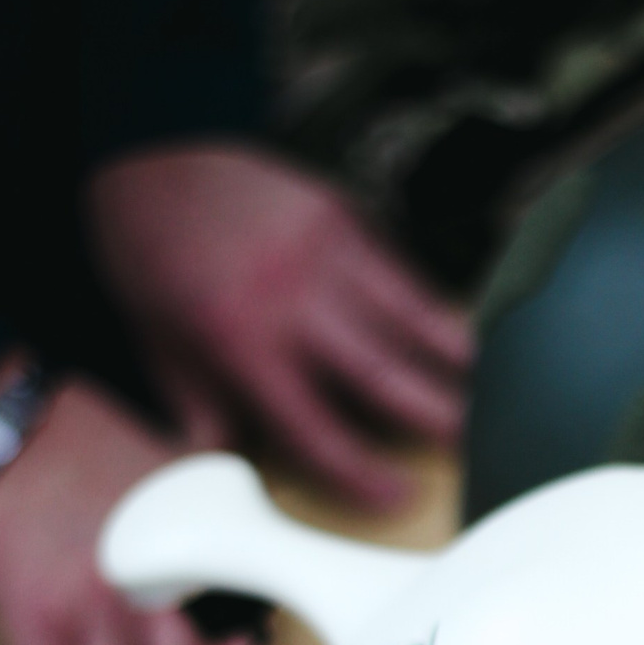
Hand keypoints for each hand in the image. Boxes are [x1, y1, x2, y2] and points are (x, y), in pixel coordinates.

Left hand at [86, 143, 471, 509]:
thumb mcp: (157, 343)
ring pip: (408, 317)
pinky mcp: (343, 216)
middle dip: (435, 415)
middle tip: (478, 447)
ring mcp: (325, 254)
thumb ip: (199, 409)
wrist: (149, 147)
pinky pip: (401, 272)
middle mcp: (293, 303)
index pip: (314, 428)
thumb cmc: (148, 252)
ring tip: (495, 389)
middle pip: (381, 374)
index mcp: (241, 344)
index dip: (360, 472)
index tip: (397, 497)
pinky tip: (461, 328)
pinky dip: (434, 305)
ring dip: (455, 358)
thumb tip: (224, 468)